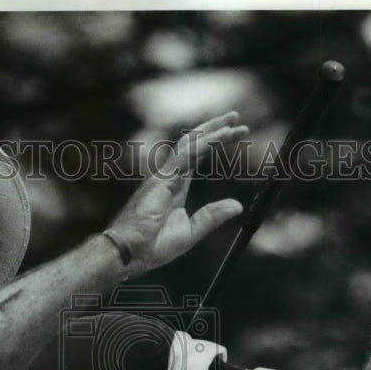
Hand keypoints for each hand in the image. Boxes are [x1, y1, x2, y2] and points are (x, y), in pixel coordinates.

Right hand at [107, 112, 246, 276]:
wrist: (132, 252)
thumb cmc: (154, 245)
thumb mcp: (192, 231)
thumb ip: (213, 216)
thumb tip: (238, 205)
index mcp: (176, 185)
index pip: (198, 156)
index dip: (214, 143)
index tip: (234, 134)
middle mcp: (169, 175)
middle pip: (194, 143)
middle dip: (215, 128)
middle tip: (236, 117)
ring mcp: (164, 174)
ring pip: (191, 144)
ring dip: (214, 131)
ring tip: (234, 122)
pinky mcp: (162, 178)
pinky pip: (187, 154)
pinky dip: (206, 143)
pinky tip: (222, 136)